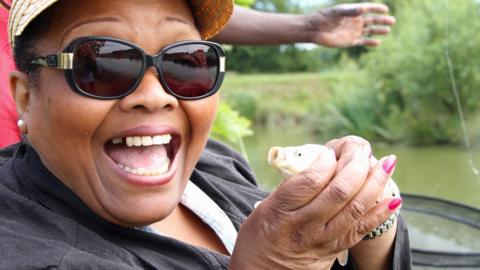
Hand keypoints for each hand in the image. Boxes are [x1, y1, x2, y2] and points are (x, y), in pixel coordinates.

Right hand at [230, 136, 398, 268]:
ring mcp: (322, 240)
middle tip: (362, 147)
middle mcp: (304, 225)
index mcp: (280, 211)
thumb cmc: (259, 236)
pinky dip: (381, 212)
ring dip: (376, 182)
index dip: (327, 160)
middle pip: (339, 190)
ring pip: (356, 207)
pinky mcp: (335, 250)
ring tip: (386, 162)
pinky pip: (362, 230)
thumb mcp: (262, 207)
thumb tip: (323, 163)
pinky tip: (394, 198)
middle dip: (357, 163)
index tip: (330, 151)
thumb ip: (290, 188)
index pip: (311, 180)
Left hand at [306, 3, 395, 47]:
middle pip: (372, 20)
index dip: (377, 9)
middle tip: (392, 21)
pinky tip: (378, 42)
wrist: (314, 30)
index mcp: (353, 12)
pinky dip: (370, 42)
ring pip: (369, 31)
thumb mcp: (337, 12)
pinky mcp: (350, 41)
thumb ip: (350, 11)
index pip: (368, 9)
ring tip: (388, 31)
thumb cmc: (324, 18)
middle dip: (382, 21)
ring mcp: (353, 31)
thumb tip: (363, 9)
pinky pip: (362, 41)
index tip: (385, 9)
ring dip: (378, 31)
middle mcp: (355, 21)